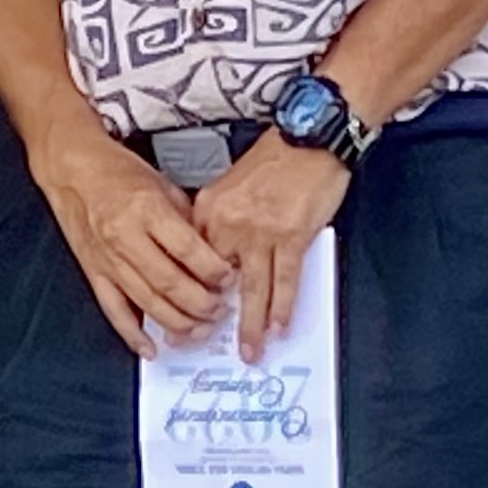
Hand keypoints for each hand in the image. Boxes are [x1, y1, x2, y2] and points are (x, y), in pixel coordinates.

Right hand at [33, 127, 233, 354]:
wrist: (70, 168)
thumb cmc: (116, 171)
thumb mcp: (161, 183)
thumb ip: (186, 219)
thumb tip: (211, 251)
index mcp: (147, 210)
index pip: (188, 250)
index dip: (214, 271)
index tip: (229, 279)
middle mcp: (126, 237)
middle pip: (171, 283)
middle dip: (201, 303)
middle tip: (219, 310)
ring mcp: (108, 259)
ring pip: (147, 302)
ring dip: (177, 322)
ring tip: (199, 329)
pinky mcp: (93, 272)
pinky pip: (114, 310)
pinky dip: (132, 333)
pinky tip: (150, 346)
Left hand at [189, 137, 352, 356]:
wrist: (309, 136)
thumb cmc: (274, 159)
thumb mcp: (230, 185)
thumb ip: (218, 220)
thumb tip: (216, 258)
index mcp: (209, 210)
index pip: (191, 260)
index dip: (186, 291)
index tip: (178, 314)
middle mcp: (229, 224)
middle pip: (216, 282)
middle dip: (209, 317)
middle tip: (197, 342)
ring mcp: (261, 232)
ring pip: (253, 289)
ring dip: (252, 325)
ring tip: (250, 350)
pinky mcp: (292, 236)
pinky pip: (285, 279)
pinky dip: (283, 306)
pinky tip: (280, 326)